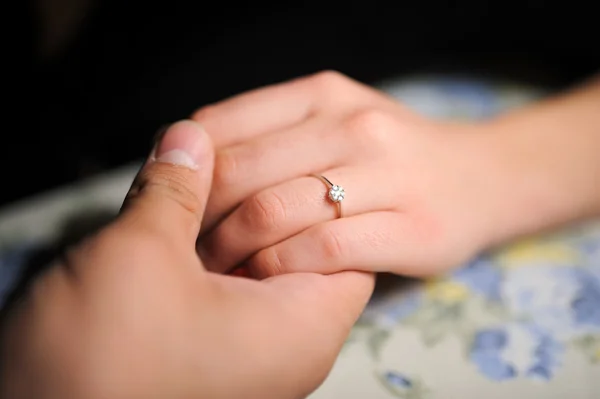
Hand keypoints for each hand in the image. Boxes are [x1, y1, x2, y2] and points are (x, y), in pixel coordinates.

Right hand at [0, 121, 373, 398]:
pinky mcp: (217, 354)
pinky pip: (233, 292)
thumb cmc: (96, 366)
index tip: (265, 161)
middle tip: (217, 171)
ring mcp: (254, 354)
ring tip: (188, 197)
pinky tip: (174, 232)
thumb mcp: (140, 253)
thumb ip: (176, 187)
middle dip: (262, 203)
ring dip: (227, 228)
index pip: (348, 241)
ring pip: (262, 269)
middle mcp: (291, 347)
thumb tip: (189, 137)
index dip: (309, 191)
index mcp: (302, 326)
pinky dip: (209, 258)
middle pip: (305, 250)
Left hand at [194, 71, 512, 277]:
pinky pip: (322, 249)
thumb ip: (270, 134)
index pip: (220, 126)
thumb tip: (190, 165)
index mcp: (321, 96)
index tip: (173, 206)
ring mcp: (386, 173)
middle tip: (185, 249)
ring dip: (231, 249)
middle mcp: (351, 124)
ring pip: (274, 210)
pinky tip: (269, 276)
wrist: (484, 176)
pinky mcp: (412, 227)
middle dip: (197, 219)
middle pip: (238, 171)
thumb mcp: (335, 120)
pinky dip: (280, 268)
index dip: (183, 173)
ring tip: (219, 269)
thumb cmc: (394, 155)